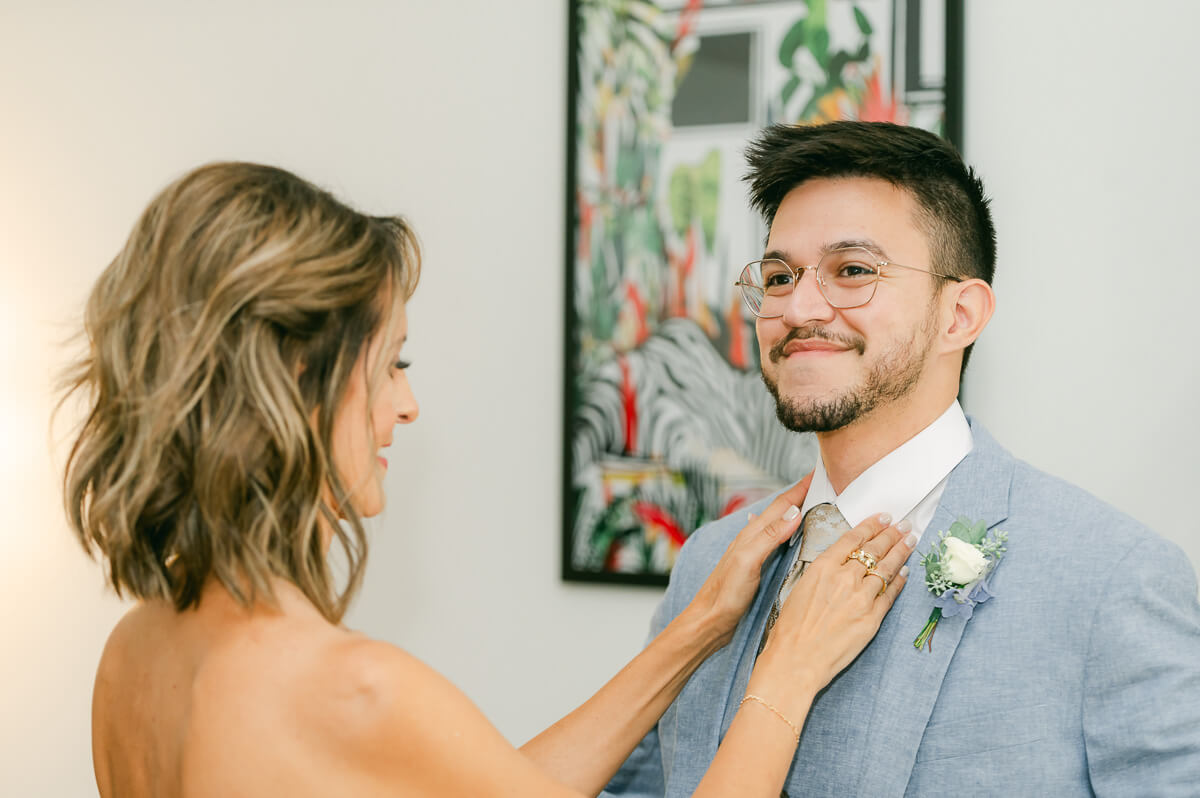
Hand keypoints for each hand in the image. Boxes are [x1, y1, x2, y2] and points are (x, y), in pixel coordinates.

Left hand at [680, 473, 813, 650]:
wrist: (710, 619)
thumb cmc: (726, 594)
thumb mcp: (748, 561)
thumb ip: (769, 536)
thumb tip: (794, 512)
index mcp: (752, 534)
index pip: (780, 505)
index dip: (799, 489)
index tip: (817, 474)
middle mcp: (752, 539)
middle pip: (780, 511)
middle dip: (800, 495)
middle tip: (821, 484)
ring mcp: (753, 551)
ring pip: (778, 524)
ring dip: (795, 511)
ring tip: (812, 503)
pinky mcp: (756, 566)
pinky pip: (777, 540)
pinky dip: (788, 531)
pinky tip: (789, 534)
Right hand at [750, 513, 912, 711]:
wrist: (796, 660)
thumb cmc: (790, 628)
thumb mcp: (799, 588)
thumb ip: (822, 573)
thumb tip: (839, 564)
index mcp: (822, 567)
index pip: (853, 538)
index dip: (871, 526)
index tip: (883, 518)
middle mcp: (844, 578)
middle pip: (874, 549)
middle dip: (891, 535)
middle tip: (904, 525)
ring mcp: (861, 598)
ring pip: (886, 569)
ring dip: (901, 553)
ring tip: (910, 541)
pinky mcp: (872, 618)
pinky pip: (890, 594)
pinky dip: (899, 581)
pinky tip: (905, 572)